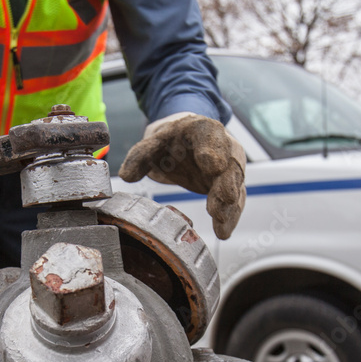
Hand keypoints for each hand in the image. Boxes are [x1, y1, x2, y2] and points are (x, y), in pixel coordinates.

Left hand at [119, 112, 245, 238]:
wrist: (186, 142)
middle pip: (230, 164)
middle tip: (223, 199)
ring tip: (221, 222)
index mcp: (202, 129)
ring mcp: (230, 167)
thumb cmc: (171, 140)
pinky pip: (235, 201)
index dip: (213, 150)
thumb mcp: (153, 143)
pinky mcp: (231, 185)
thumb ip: (140, 156)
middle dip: (226, 183)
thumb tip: (126, 176)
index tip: (213, 166)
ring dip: (229, 205)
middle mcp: (223, 146)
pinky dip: (230, 216)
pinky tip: (224, 231)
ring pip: (235, 185)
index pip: (210, 136)